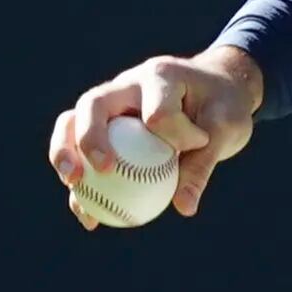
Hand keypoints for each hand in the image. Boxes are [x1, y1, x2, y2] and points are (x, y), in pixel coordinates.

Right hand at [48, 45, 264, 230]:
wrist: (219, 90)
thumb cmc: (224, 105)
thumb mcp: (227, 129)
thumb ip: (203, 164)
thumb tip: (183, 207)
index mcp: (159, 76)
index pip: (157, 113)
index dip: (177, 136)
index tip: (200, 142)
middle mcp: (127, 84)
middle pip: (93, 104)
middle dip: (89, 137)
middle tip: (101, 169)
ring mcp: (112, 104)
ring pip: (73, 122)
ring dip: (65, 154)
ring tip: (73, 187)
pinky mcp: (106, 127)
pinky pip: (83, 153)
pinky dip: (84, 184)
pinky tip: (89, 216)